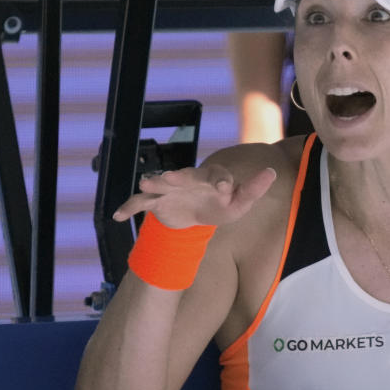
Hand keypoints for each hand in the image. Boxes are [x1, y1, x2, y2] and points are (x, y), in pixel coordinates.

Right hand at [113, 164, 276, 228]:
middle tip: (170, 178)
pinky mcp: (155, 203)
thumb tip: (271, 172)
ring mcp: (169, 190)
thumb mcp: (239, 203)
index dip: (218, 181)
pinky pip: (139, 203)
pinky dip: (128, 208)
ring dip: (152, 184)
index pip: (215, 176)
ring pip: (159, 185)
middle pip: (182, 176)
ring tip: (145, 185)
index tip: (223, 188)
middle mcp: (187, 180)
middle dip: (176, 177)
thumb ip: (253, 189)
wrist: (198, 214)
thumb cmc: (221, 206)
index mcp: (209, 178)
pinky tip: (118, 216)